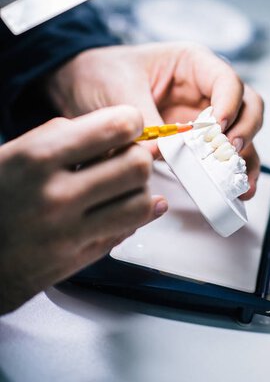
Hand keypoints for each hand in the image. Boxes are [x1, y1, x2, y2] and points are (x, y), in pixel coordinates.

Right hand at [0, 106, 167, 313]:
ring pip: (141, 202)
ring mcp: (70, 232)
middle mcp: (57, 195)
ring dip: (137, 189)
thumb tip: (118, 132)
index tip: (128, 126)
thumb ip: (65, 136)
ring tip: (120, 186)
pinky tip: (118, 207)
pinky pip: (128, 230)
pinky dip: (131, 215)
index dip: (131, 122)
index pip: (116, 127)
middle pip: (137, 165)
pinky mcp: (79, 259)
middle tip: (123, 157)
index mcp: (38, 157)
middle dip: (136, 156)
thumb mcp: (16, 152)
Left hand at [46, 43, 263, 198]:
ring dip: (245, 158)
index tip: (215, 129)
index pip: (227, 81)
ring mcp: (203, 118)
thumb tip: (158, 154)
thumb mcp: (120, 88)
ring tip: (240, 183)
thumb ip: (144, 119)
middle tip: (226, 153)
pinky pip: (221, 157)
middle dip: (243, 131)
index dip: (228, 105)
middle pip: (247, 107)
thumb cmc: (102, 73)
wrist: (80, 86)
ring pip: (242, 134)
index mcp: (193, 65)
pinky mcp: (194, 144)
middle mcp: (205, 91)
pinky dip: (232, 173)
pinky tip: (235, 191)